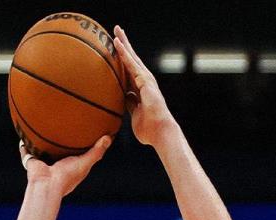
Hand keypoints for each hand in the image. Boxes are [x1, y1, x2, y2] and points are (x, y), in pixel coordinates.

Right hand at [19, 135, 111, 197]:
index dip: (80, 146)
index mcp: (71, 166)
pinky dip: (25, 144)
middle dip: (60, 142)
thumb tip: (109, 137)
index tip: (84, 133)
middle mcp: (57, 165)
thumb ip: (97, 152)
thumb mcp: (85, 163)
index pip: (77, 154)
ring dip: (42, 141)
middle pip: (59, 151)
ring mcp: (44, 164)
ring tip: (43, 126)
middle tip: (63, 126)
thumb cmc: (68, 176)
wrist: (47, 184)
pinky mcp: (32, 161)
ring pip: (43, 150)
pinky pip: (27, 150)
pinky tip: (24, 133)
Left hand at [113, 25, 176, 147]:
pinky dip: (124, 53)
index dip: (122, 61)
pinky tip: (117, 43)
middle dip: (124, 47)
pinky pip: (132, 64)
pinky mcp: (145, 81)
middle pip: (132, 61)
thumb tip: (123, 97)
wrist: (160, 132)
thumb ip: (130, 104)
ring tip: (117, 31)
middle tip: (116, 32)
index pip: (129, 73)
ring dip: (124, 44)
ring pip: (132, 58)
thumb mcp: (134, 114)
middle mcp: (145, 83)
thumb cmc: (149, 130)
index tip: (115, 51)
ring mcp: (146, 81)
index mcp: (141, 91)